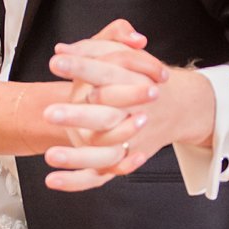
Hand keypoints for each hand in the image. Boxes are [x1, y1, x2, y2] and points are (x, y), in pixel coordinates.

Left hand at [42, 26, 215, 190]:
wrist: (179, 107)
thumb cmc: (143, 77)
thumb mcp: (124, 54)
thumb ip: (94, 47)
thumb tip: (62, 48)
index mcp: (132, 82)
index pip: (107, 72)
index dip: (82, 66)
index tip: (57, 61)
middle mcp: (132, 114)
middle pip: (106, 116)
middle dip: (77, 115)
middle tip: (50, 112)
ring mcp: (129, 141)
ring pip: (104, 153)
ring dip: (76, 156)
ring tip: (51, 155)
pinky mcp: (122, 160)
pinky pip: (99, 176)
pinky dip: (76, 181)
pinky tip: (52, 180)